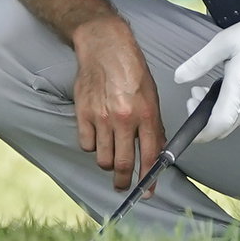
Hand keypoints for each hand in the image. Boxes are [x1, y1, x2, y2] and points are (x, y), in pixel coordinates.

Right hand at [71, 17, 165, 190]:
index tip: (148, 192)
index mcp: (146, 114)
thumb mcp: (151, 96)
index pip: (150, 156)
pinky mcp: (83, 114)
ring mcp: (101, 118)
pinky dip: (91, 147)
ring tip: (110, 159)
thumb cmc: (131, 70)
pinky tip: (96, 138)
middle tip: (123, 185)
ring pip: (103, 159)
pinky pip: (86, 145)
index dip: (149, 179)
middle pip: (123, 164)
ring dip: (108, 164)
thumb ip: (153, 125)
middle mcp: (124, 119)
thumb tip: (156, 151)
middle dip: (125, 181)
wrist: (105, 48)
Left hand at [173, 6, 239, 142]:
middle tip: (194, 96)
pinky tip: (223, 90)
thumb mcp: (222, 43)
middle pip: (224, 126)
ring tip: (205, 89)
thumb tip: (180, 76)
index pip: (221, 122)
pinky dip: (229, 108)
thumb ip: (199, 62)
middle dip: (204, 118)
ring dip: (215, 111)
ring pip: (233, 121)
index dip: (203, 133)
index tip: (191, 132)